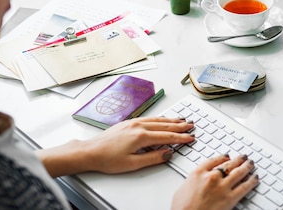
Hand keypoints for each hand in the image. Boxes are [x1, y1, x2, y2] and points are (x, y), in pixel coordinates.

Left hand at [37, 116, 194, 176]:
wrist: (90, 151)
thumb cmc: (108, 159)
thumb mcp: (132, 164)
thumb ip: (153, 158)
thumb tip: (168, 153)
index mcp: (141, 136)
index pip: (167, 136)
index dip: (181, 137)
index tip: (191, 138)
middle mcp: (139, 126)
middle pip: (165, 125)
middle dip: (180, 126)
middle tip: (192, 125)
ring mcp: (134, 122)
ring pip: (158, 119)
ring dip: (171, 120)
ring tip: (183, 120)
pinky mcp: (129, 122)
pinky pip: (150, 118)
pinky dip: (160, 118)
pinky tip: (164, 119)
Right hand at [172, 154, 258, 209]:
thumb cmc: (181, 209)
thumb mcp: (182, 190)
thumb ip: (193, 181)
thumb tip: (197, 181)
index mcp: (198, 173)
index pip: (214, 160)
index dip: (222, 157)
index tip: (226, 156)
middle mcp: (212, 177)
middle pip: (228, 164)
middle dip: (237, 160)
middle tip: (243, 157)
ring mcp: (222, 187)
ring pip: (239, 172)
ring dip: (247, 166)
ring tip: (251, 164)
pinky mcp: (230, 199)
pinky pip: (244, 187)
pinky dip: (251, 181)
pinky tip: (254, 178)